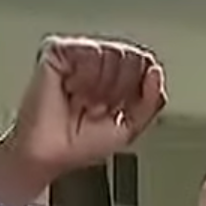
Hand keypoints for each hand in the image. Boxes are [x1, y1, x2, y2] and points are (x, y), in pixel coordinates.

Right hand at [0, 38, 166, 205]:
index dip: (136, 89)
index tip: (118, 110)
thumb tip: (155, 72)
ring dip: (100, 87)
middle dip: (118, 90)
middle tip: (97, 107)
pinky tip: (71, 90)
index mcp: (116, 76)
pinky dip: (85, 78)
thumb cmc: (79, 145)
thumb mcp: (130, 128)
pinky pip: (89, 52)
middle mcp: (97, 62)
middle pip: (132, 56)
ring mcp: (77, 54)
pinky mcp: (57, 50)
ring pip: (113, 53)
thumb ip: (151, 102)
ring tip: (82, 101)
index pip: (145, 63)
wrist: (49, 154)